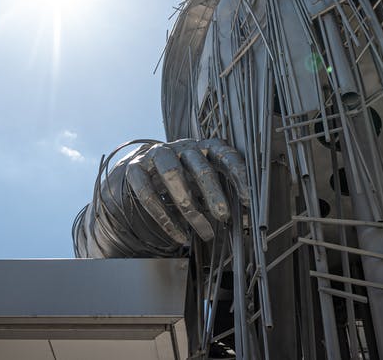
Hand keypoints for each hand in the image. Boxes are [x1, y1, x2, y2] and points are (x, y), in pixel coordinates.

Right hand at [122, 138, 250, 245]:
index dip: (237, 175)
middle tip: (223, 216)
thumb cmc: (184, 177)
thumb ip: (222, 193)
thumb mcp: (204, 180)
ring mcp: (157, 155)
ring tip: (204, 231)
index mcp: (204, 147)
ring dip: (189, 206)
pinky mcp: (136, 168)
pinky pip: (148, 192)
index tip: (247, 199)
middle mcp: (181, 147)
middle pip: (199, 166)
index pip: (225, 154)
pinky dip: (164, 218)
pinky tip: (180, 236)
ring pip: (172, 174)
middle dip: (213, 193)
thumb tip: (245, 218)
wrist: (144, 169)